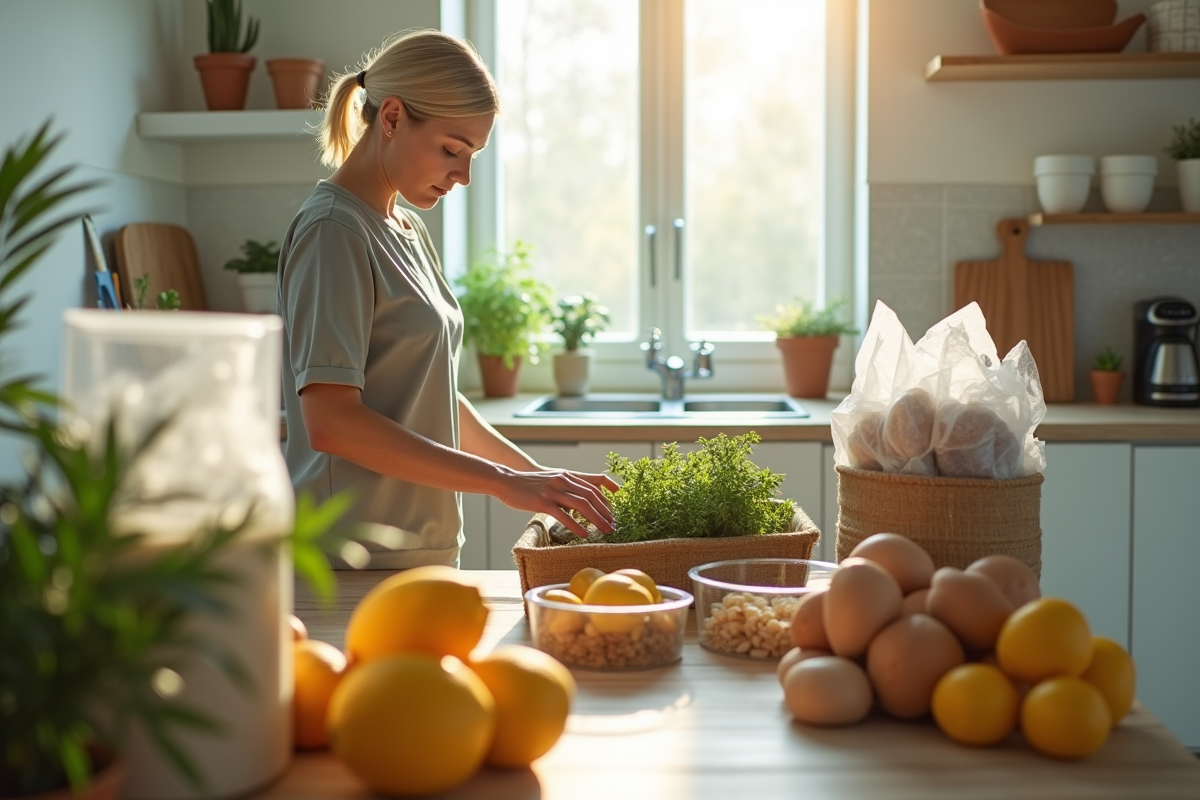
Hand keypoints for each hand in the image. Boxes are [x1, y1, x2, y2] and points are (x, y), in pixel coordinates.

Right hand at [494, 469, 618, 537]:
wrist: (507, 480)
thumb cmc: (530, 484)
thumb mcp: (552, 480)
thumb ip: (567, 488)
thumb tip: (581, 504)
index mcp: (567, 476)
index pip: (594, 486)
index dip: (607, 500)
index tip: (614, 513)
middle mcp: (563, 481)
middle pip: (592, 496)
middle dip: (605, 512)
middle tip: (614, 525)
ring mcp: (553, 491)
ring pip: (582, 505)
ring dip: (596, 519)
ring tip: (605, 531)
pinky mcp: (542, 502)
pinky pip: (563, 515)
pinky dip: (576, 526)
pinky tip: (584, 534)